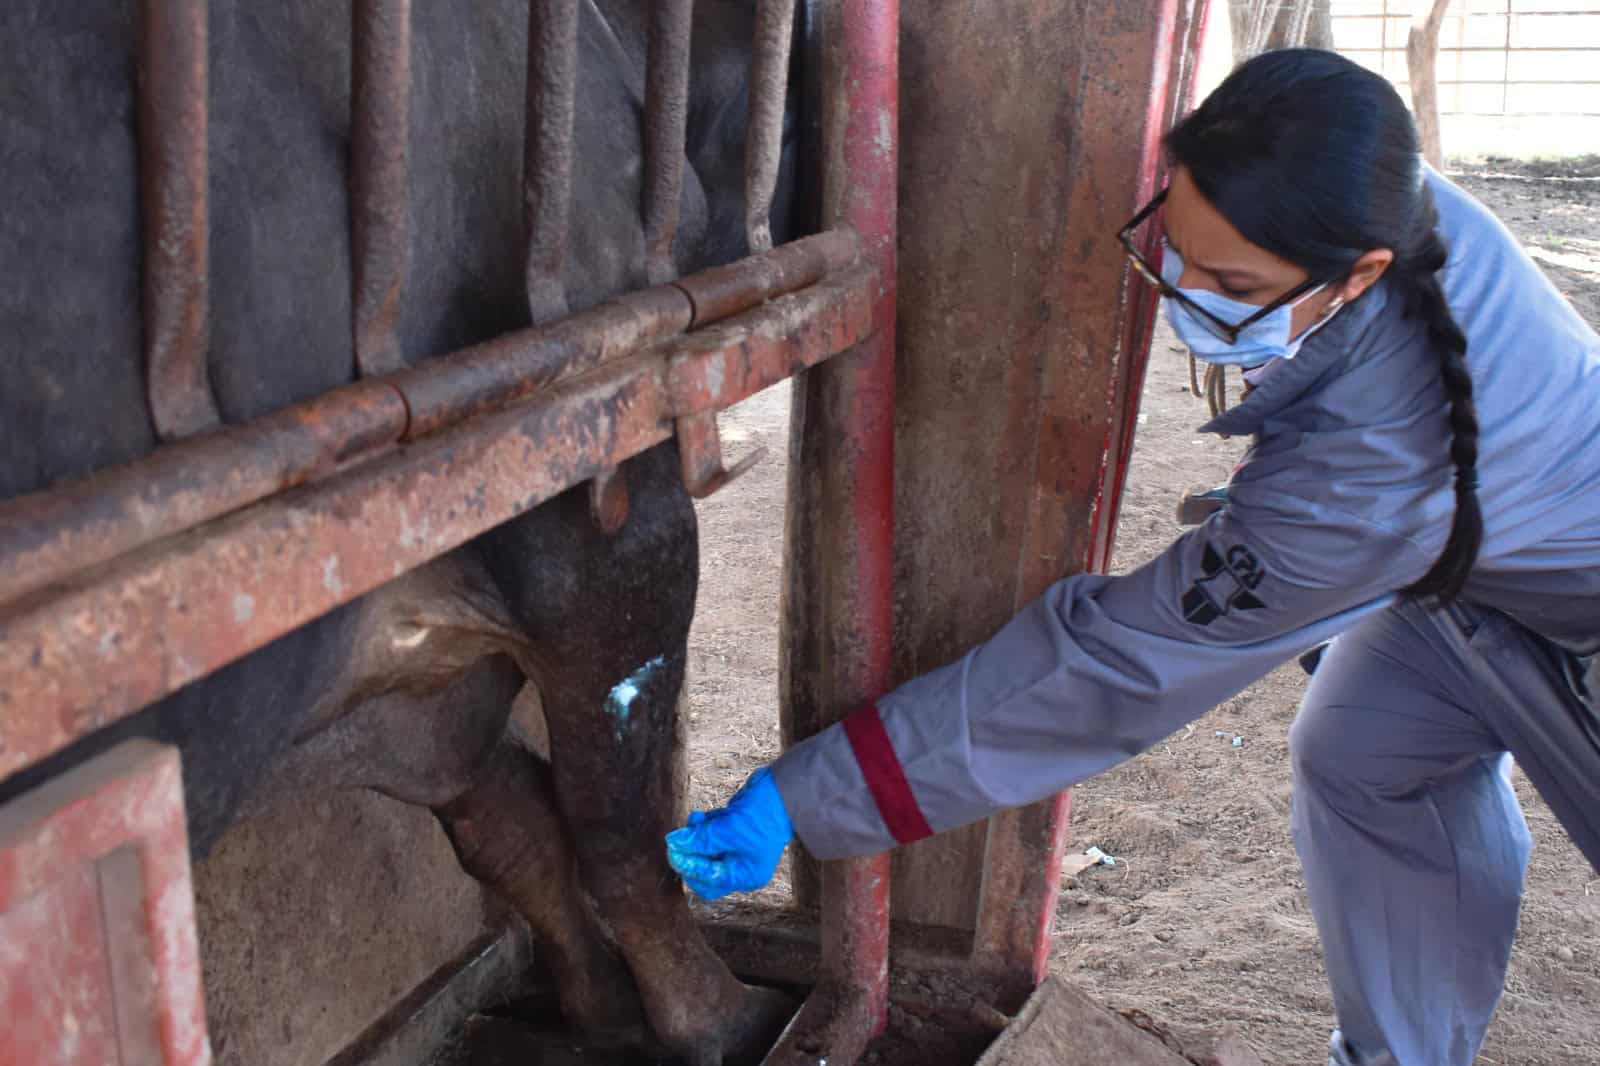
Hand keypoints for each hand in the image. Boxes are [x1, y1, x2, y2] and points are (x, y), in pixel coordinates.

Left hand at [665, 767, 793, 899]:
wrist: (782, 790)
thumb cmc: (763, 815)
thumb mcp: (728, 829)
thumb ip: (700, 839)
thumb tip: (674, 843)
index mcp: (744, 875)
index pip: (707, 880)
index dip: (688, 866)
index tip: (673, 849)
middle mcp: (741, 866)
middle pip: (704, 869)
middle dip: (691, 852)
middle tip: (679, 837)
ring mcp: (737, 848)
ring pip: (705, 850)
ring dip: (696, 835)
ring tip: (697, 818)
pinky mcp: (734, 832)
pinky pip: (711, 835)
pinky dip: (705, 827)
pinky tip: (705, 815)